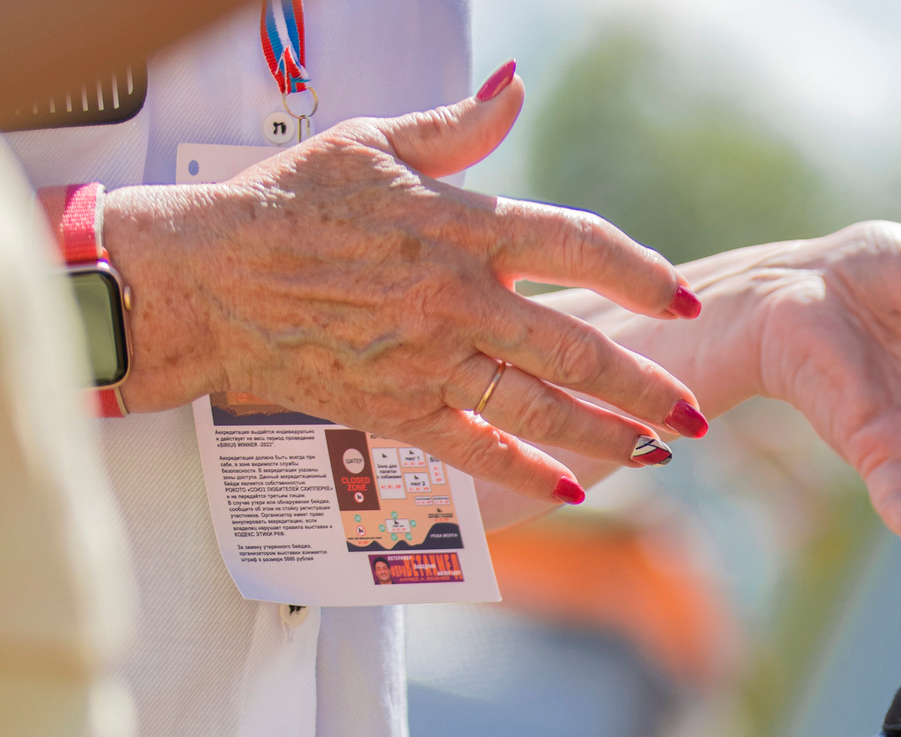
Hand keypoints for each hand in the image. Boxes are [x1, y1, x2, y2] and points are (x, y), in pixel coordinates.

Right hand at [103, 66, 701, 504]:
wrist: (205, 277)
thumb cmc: (287, 204)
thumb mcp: (374, 145)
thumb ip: (458, 128)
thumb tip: (515, 89)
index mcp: (461, 227)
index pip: (577, 247)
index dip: (640, 274)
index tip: (684, 299)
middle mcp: (457, 299)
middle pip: (576, 348)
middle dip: (646, 385)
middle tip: (695, 410)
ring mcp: (429, 358)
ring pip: (540, 407)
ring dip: (608, 434)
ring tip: (660, 449)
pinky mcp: (396, 407)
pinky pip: (477, 447)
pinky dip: (528, 471)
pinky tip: (575, 485)